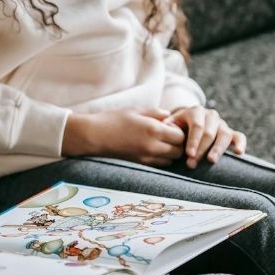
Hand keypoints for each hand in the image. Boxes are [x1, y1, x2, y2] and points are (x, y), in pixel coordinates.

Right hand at [61, 108, 185, 166]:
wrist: (95, 136)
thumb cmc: (113, 120)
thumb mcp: (136, 110)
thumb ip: (156, 112)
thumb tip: (169, 116)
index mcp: (153, 130)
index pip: (180, 136)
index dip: (179, 131)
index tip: (171, 126)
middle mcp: (152, 146)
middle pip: (178, 151)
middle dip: (177, 143)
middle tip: (168, 135)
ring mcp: (146, 158)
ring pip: (170, 160)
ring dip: (170, 152)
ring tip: (160, 142)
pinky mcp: (140, 164)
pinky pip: (160, 165)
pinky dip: (161, 158)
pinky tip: (152, 149)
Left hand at [163, 106, 246, 167]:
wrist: (188, 122)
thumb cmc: (177, 126)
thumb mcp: (169, 123)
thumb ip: (167, 127)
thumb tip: (166, 133)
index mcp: (195, 111)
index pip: (197, 126)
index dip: (193, 141)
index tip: (188, 154)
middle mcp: (211, 116)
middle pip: (209, 132)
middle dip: (201, 150)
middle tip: (192, 164)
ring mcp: (222, 124)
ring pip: (225, 135)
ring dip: (218, 149)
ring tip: (211, 161)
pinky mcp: (231, 132)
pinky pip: (239, 136)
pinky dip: (241, 144)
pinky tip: (239, 153)